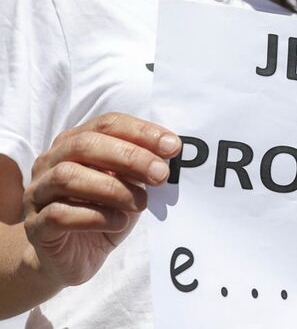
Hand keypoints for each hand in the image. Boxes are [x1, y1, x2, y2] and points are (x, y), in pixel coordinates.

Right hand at [22, 113, 180, 286]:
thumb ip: (142, 167)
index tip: (173, 146)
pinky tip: (119, 222)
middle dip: (129, 156)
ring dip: (113, 188)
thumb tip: (170, 151)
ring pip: (67, 176)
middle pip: (84, 145)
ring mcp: (37, 193)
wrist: (72, 259)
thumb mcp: (128, 187)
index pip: (106, 124)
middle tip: (160, 174)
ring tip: (141, 203)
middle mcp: (50, 163)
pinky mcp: (35, 226)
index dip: (141, 132)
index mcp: (74, 144)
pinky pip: (58, 214)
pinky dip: (95, 216)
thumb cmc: (104, 214)